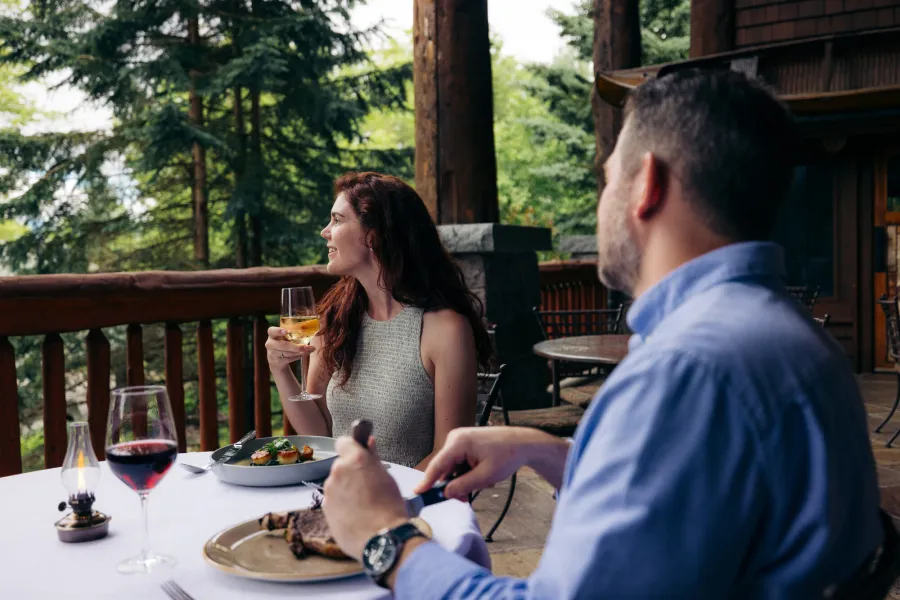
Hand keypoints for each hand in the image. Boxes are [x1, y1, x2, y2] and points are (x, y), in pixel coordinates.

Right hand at [265, 326, 312, 371]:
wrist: (276, 360)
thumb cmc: (283, 344)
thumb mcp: (285, 338)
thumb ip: (292, 335)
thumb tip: (309, 331)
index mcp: (272, 335)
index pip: (271, 331)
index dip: (278, 331)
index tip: (286, 331)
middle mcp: (270, 344)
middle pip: (283, 345)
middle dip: (296, 347)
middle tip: (307, 346)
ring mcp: (272, 354)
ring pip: (288, 353)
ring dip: (300, 352)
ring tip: (310, 349)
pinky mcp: (277, 362)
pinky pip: (289, 358)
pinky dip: (298, 356)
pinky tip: (305, 353)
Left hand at [322, 436, 408, 560]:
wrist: (381, 539)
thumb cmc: (389, 507)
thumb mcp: (387, 478)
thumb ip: (373, 457)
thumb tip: (368, 443)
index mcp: (355, 460)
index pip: (344, 442)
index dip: (352, 448)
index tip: (359, 455)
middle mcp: (338, 472)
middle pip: (341, 466)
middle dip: (351, 472)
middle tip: (367, 486)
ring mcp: (329, 492)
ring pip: (336, 485)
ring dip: (345, 490)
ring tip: (363, 505)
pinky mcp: (325, 509)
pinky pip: (333, 501)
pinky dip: (341, 506)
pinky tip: (355, 516)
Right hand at [413, 426, 538, 500]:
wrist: (523, 443)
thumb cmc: (507, 455)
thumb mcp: (485, 476)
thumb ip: (463, 486)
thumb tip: (446, 493)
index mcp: (458, 443)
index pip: (437, 465)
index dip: (426, 482)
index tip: (417, 495)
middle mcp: (455, 438)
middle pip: (445, 468)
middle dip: (454, 484)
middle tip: (466, 498)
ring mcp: (460, 440)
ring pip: (453, 468)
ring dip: (464, 479)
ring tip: (484, 482)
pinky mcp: (465, 443)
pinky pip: (459, 463)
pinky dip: (468, 472)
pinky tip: (482, 475)